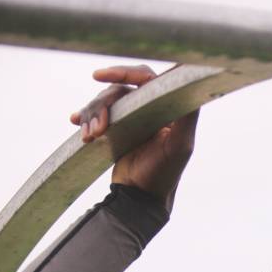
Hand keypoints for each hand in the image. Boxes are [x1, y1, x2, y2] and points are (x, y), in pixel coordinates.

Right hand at [70, 65, 198, 211]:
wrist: (140, 199)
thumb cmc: (164, 174)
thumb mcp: (180, 145)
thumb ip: (188, 114)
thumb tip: (195, 79)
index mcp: (167, 107)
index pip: (145, 77)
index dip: (122, 72)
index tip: (99, 76)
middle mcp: (150, 108)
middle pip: (119, 89)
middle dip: (103, 105)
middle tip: (97, 131)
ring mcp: (131, 118)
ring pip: (105, 101)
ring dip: (92, 115)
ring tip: (89, 137)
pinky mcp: (116, 129)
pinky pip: (96, 114)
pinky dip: (84, 117)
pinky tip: (75, 121)